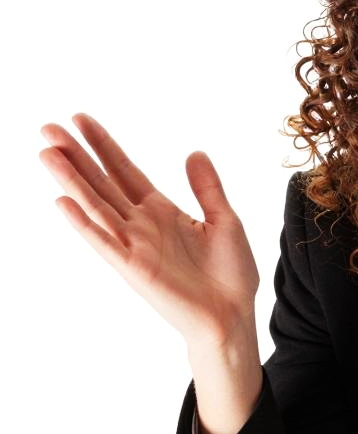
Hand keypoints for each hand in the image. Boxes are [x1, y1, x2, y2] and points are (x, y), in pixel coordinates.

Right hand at [39, 112, 259, 347]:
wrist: (233, 314)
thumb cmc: (230, 273)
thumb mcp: (224, 220)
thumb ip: (207, 188)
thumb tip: (195, 152)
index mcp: (162, 211)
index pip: (125, 171)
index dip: (104, 146)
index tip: (80, 119)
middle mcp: (142, 225)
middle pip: (103, 183)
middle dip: (77, 155)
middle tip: (48, 127)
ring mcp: (135, 246)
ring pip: (96, 206)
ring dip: (71, 181)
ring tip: (47, 153)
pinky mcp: (134, 269)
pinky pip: (104, 243)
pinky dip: (84, 224)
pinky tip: (63, 202)